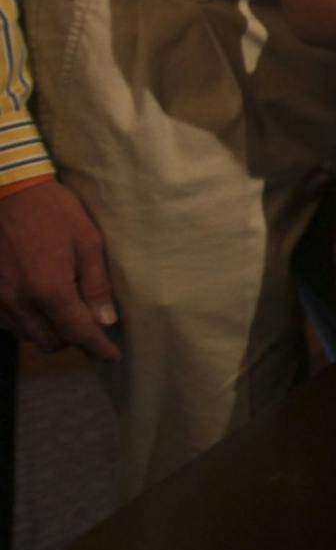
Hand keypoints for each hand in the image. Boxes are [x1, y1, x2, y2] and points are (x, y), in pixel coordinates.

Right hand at [0, 179, 119, 359]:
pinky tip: (40, 304)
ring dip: (50, 332)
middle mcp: (21, 303)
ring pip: (27, 336)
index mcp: (50, 291)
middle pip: (50, 342)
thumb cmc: (54, 213)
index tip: (111, 356)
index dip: (97, 348)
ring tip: (67, 314)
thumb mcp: (87, 243)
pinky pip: (9, 323)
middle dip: (73, 340)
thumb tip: (105, 320)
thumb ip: (96, 285)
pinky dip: (28, 322)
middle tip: (90, 325)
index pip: (78, 333)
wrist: (7, 193)